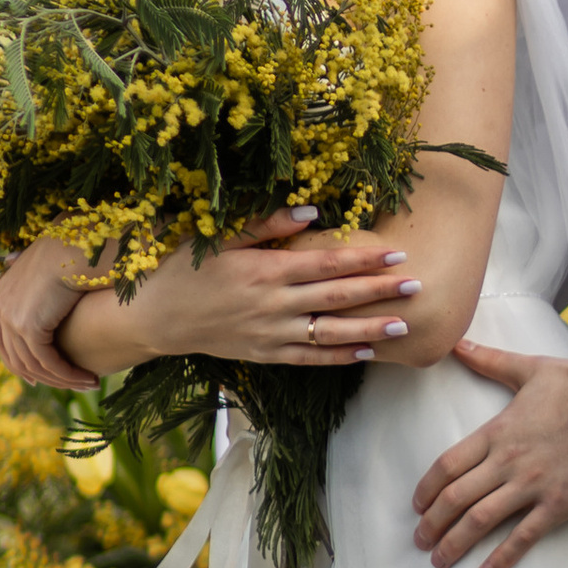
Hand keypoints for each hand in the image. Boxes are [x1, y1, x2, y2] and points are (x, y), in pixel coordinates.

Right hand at [0, 215, 421, 388]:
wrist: (151, 319)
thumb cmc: (182, 269)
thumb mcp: (218, 236)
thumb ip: (265, 223)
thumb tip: (311, 209)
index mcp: (262, 270)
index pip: (324, 264)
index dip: (362, 259)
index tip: (396, 253)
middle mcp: (271, 305)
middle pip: (336, 298)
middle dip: (378, 292)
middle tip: (416, 286)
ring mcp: (269, 334)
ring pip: (329, 333)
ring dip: (369, 329)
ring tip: (403, 325)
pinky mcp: (263, 355)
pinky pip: (308, 358)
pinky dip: (338, 356)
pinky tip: (366, 352)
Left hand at [0, 235, 106, 388]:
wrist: (73, 245)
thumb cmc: (66, 246)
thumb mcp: (38, 256)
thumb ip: (23, 262)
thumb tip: (10, 258)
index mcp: (2, 292)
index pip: (2, 337)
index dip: (19, 360)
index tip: (38, 375)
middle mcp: (1, 306)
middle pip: (14, 356)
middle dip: (39, 375)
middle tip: (63, 384)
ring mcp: (12, 318)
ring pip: (33, 363)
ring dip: (61, 378)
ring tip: (86, 382)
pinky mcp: (28, 327)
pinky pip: (47, 360)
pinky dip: (66, 373)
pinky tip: (85, 377)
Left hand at [411, 346, 567, 567]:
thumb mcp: (528, 369)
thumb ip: (488, 361)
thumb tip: (457, 344)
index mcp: (496, 432)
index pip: (447, 466)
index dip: (426, 490)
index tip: (416, 505)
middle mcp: (507, 462)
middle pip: (455, 498)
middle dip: (432, 524)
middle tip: (419, 540)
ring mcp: (532, 486)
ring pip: (480, 521)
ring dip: (454, 544)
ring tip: (439, 560)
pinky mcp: (558, 504)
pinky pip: (523, 537)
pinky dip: (501, 558)